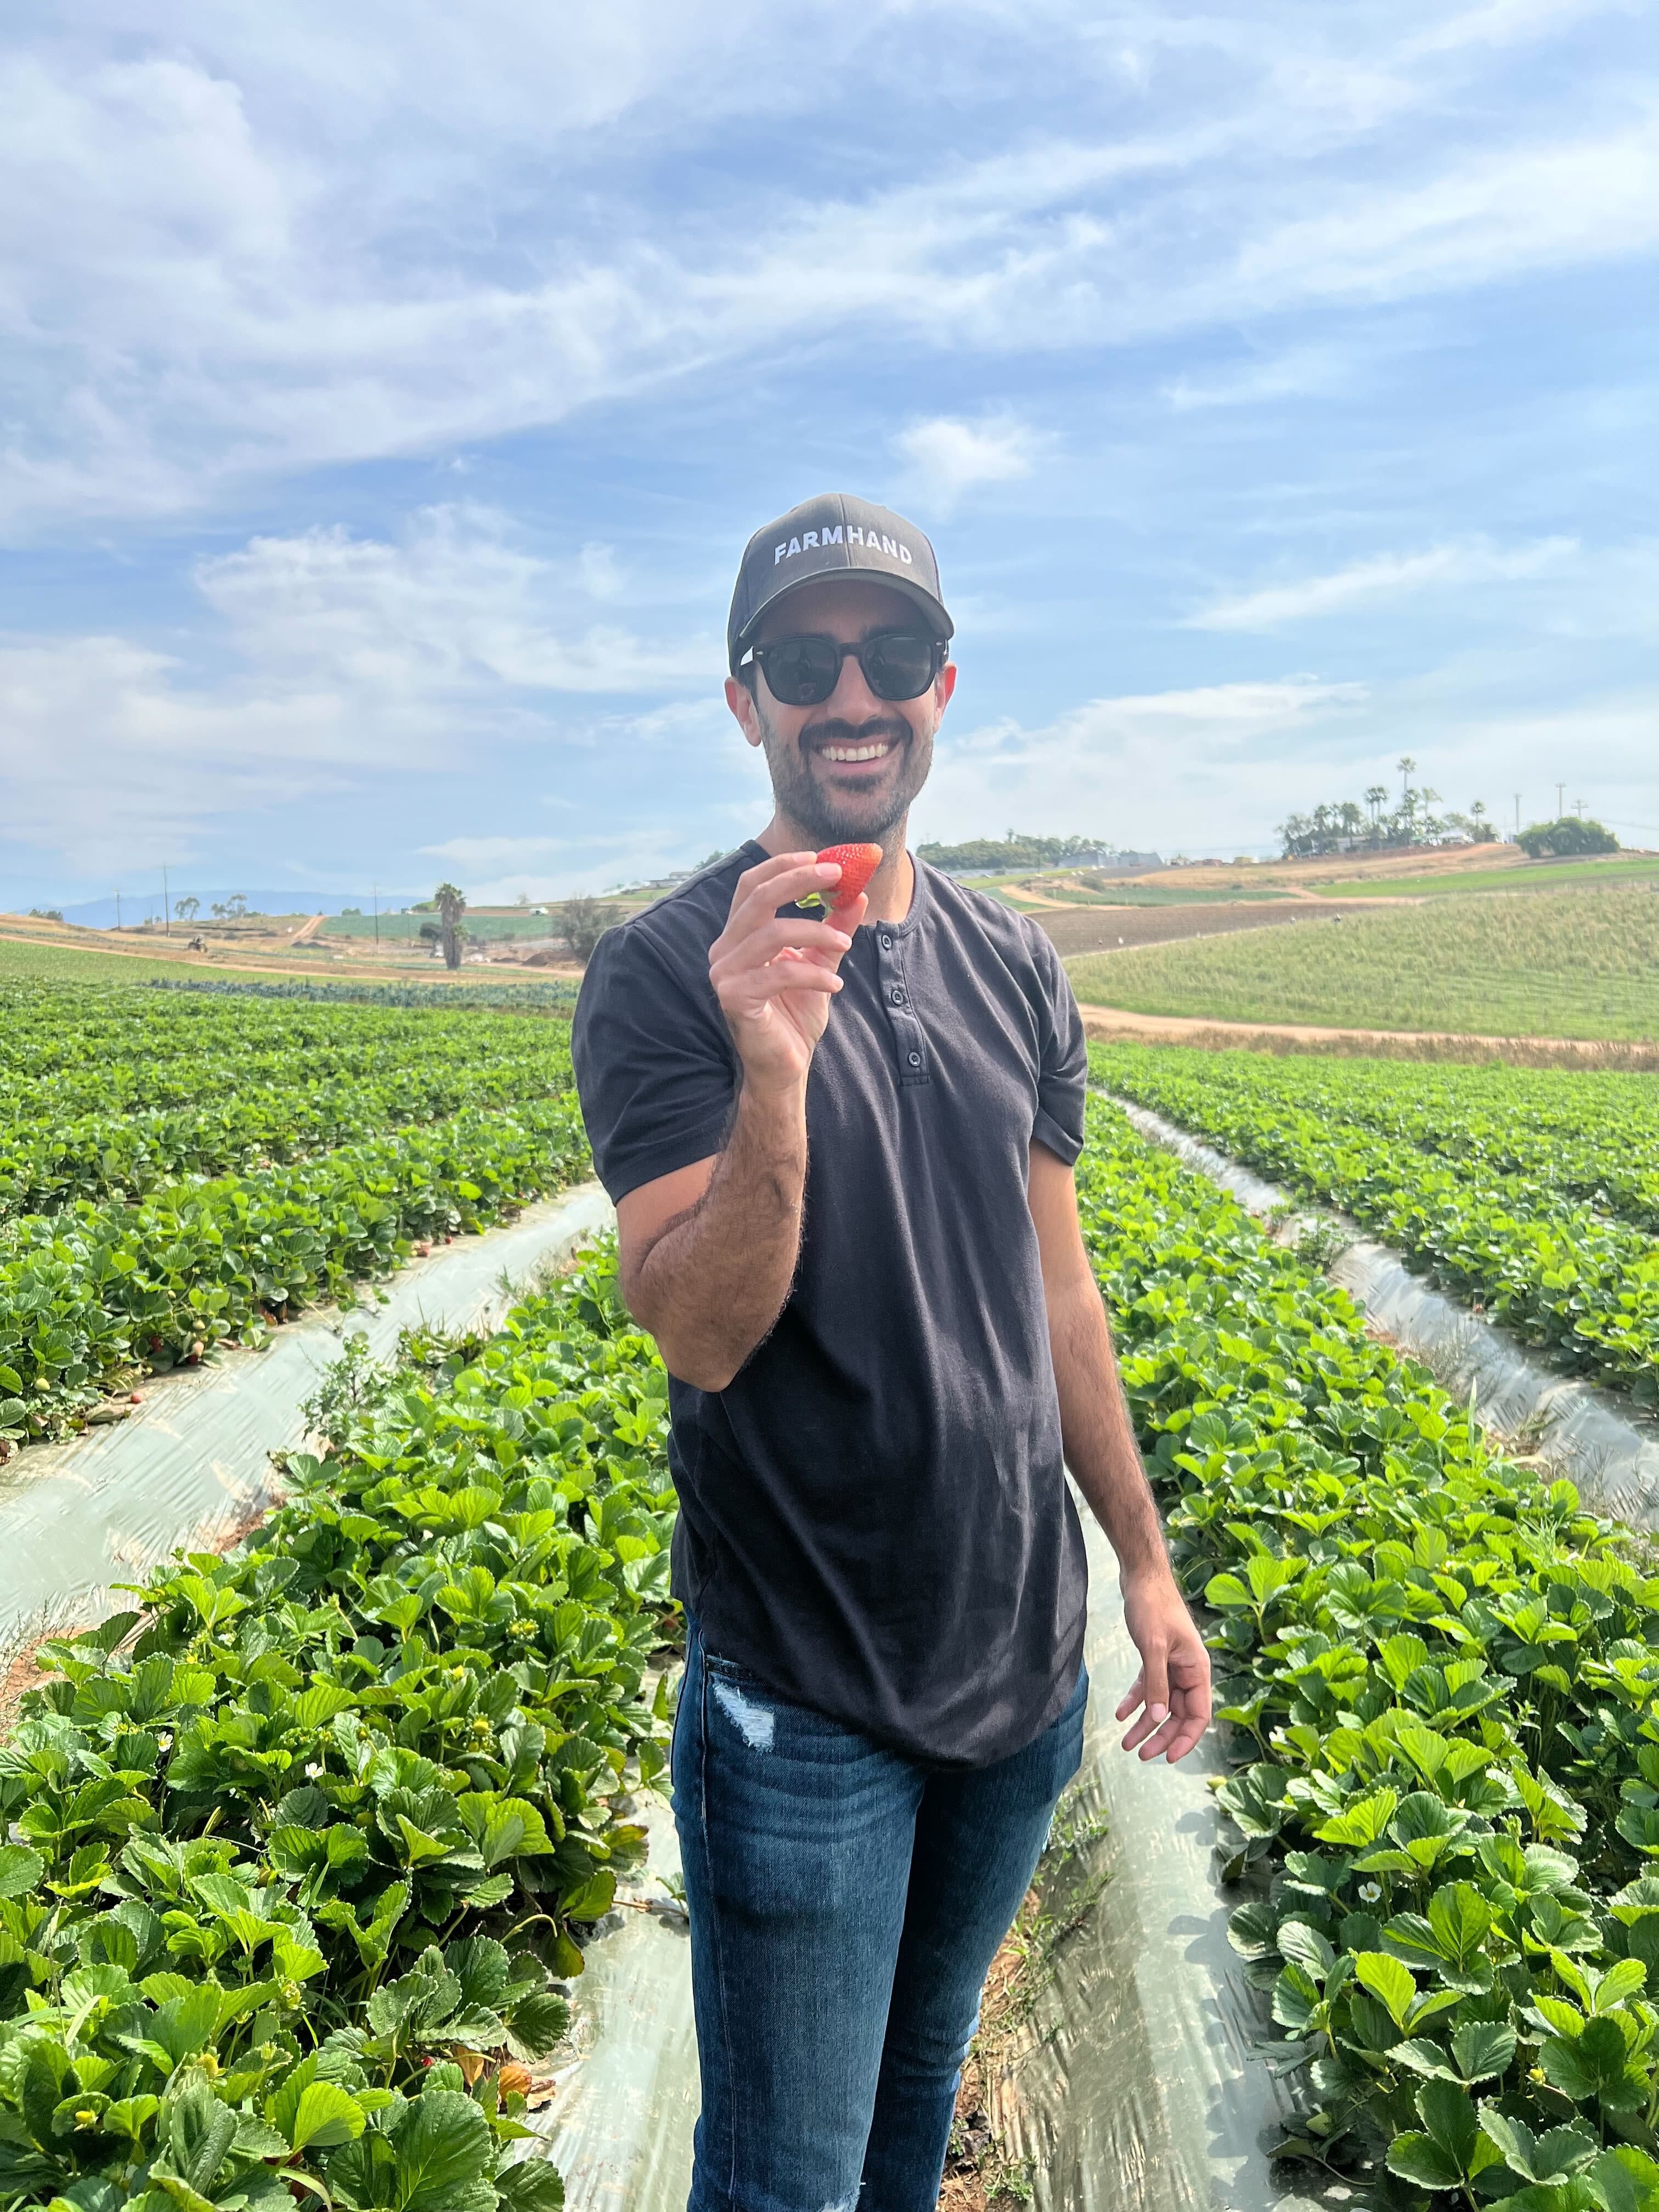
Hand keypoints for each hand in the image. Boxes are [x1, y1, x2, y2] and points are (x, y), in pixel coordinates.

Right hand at [708, 853, 867, 1094]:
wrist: (784, 1066)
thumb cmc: (795, 1015)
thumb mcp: (820, 963)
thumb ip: (833, 929)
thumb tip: (858, 894)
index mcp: (738, 936)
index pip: (751, 886)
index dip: (783, 866)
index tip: (822, 858)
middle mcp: (724, 949)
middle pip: (758, 898)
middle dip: (801, 880)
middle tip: (838, 875)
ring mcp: (724, 973)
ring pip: (772, 933)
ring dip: (817, 930)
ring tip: (845, 941)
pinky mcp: (734, 997)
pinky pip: (780, 973)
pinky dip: (814, 974)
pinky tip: (835, 985)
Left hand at [1116, 1564, 1211, 1762]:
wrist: (1141, 1577)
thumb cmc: (1152, 1606)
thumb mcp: (1153, 1646)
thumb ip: (1156, 1683)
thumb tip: (1157, 1718)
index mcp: (1197, 1669)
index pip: (1199, 1715)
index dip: (1186, 1739)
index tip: (1168, 1758)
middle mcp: (1188, 1670)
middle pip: (1179, 1714)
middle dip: (1161, 1736)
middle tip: (1139, 1754)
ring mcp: (1172, 1664)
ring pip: (1161, 1703)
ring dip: (1145, 1723)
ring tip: (1125, 1743)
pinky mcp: (1155, 1657)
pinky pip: (1147, 1686)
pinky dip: (1135, 1700)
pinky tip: (1119, 1713)